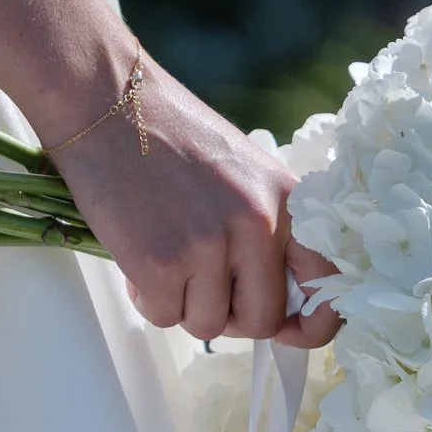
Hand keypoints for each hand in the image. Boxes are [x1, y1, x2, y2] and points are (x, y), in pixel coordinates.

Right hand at [46, 55, 340, 346]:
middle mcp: (259, 224)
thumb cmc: (171, 136)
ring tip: (166, 258)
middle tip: (202, 285)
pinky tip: (139, 259)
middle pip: (263, 321)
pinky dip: (148, 299)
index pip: (326, 283)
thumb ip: (267, 229)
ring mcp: (209, 245)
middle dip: (232, 316)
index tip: (292, 330)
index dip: (312, 323)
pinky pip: (165, 317)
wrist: (106, 102)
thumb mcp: (245, 174)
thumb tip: (275, 301)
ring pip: (210, 326)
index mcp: (288, 201)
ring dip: (185, 306)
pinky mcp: (160, 263)